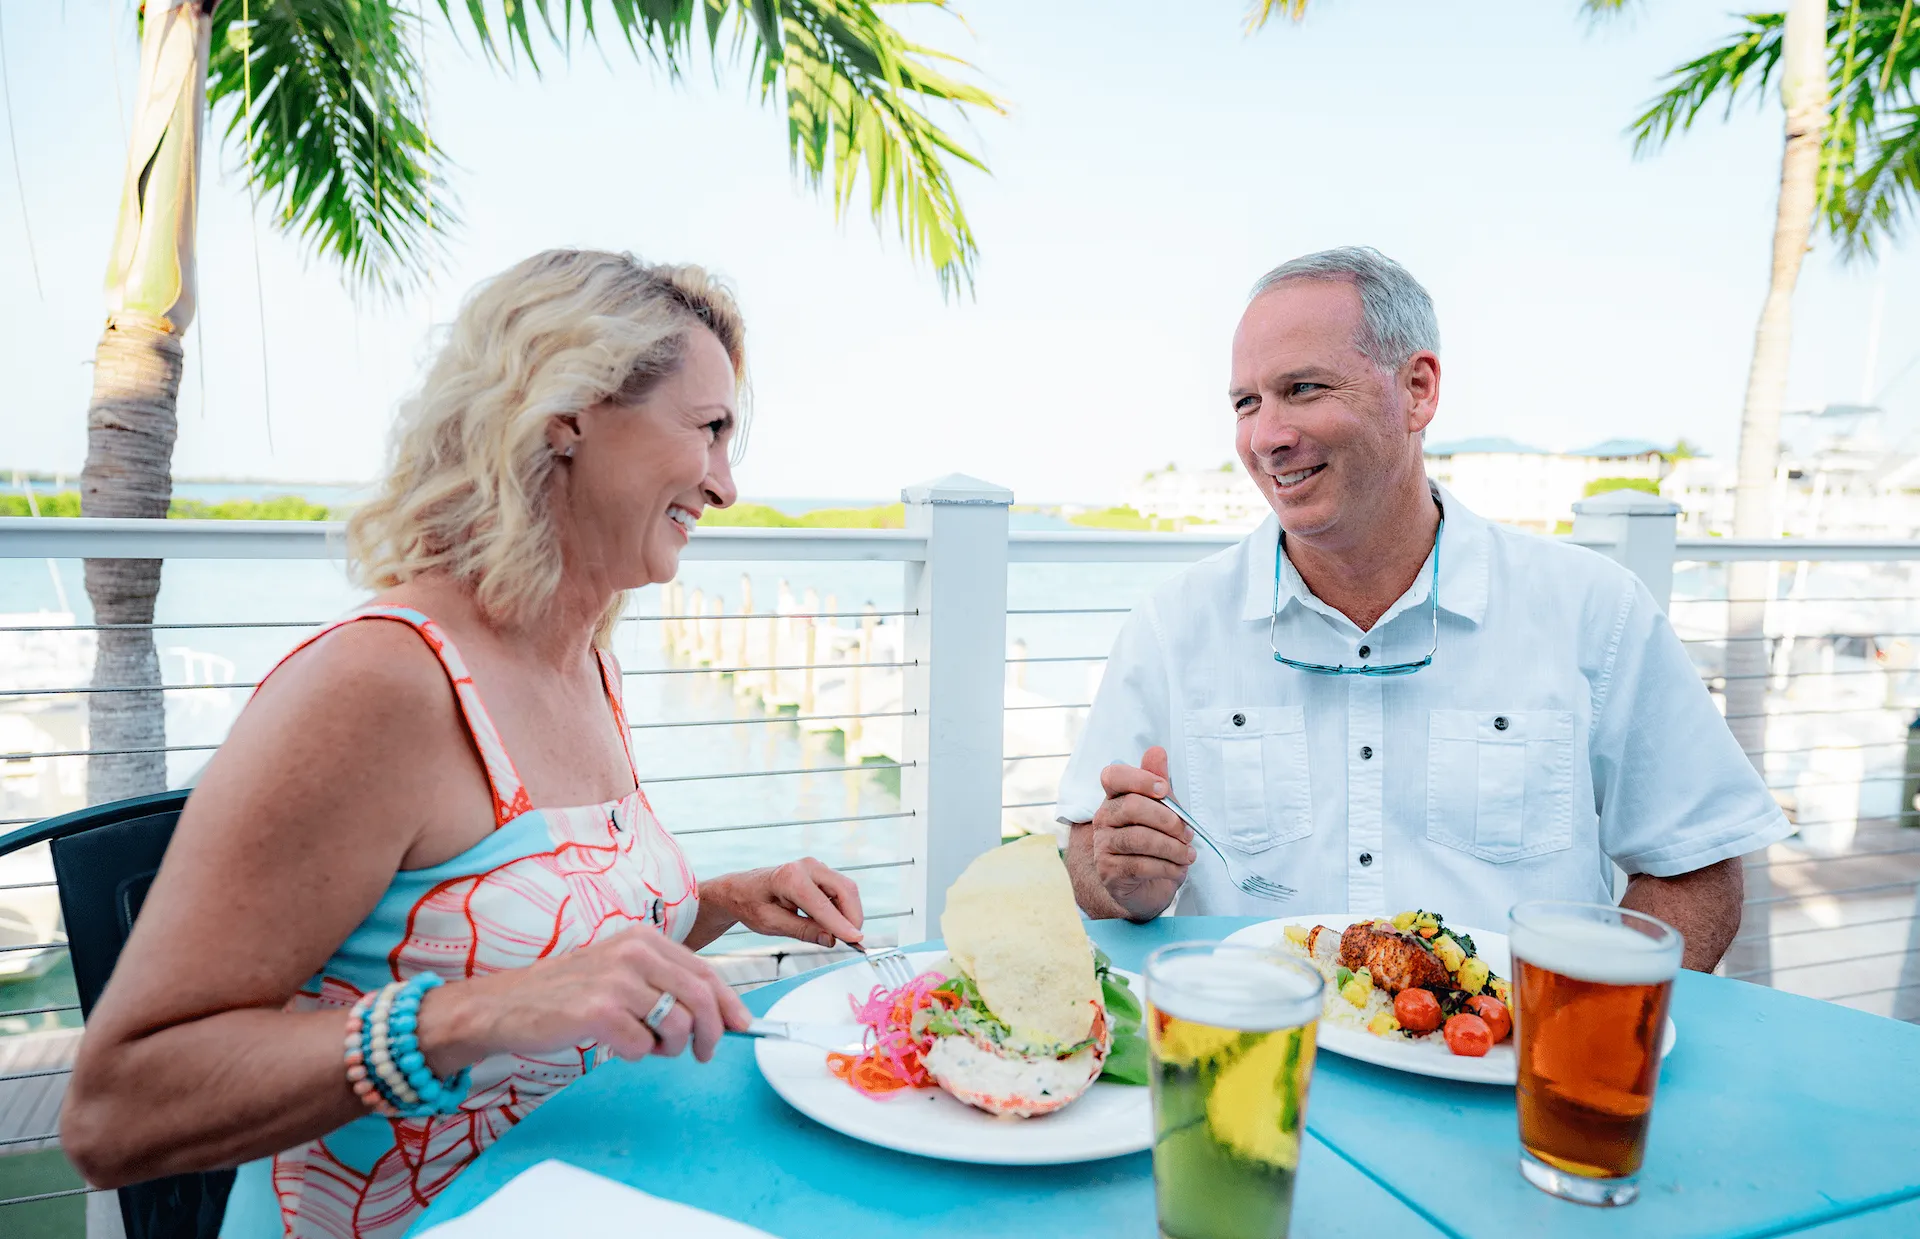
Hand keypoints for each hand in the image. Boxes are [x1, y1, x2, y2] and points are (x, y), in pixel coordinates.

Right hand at [415, 926, 752, 1072]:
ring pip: (677, 1025)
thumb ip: (665, 983)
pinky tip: (614, 1044)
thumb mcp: (620, 971)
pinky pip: (642, 1047)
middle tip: (702, 1053)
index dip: (729, 1003)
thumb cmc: (567, 993)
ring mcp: (616, 980)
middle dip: (711, 1033)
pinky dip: (635, 1055)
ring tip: (645, 1044)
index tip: (742, 1026)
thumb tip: (721, 1012)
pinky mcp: (598, 1011)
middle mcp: (634, 952)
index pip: (706, 972)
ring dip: (669, 1047)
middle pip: (701, 999)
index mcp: (644, 938)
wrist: (505, 1005)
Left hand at [706, 858, 864, 948]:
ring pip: (846, 889)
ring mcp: (815, 867)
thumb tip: (832, 940)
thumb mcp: (772, 924)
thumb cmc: (752, 906)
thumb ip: (803, 931)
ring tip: (841, 935)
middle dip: (853, 917)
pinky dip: (843, 908)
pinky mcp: (820, 872)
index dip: (841, 924)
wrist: (741, 889)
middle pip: (844, 890)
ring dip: (849, 913)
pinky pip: (841, 890)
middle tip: (853, 941)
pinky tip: (835, 925)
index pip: (822, 905)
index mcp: (789, 878)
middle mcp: (806, 866)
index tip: (857, 940)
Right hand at [1090, 747, 1195, 919]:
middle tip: (1189, 834)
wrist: (1148, 888)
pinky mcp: (1109, 872)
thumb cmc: (1156, 845)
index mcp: (1115, 798)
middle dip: (1168, 820)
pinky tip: (1178, 869)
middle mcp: (1104, 818)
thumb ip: (1159, 783)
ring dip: (1172, 847)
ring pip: (1138, 838)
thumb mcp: (1164, 812)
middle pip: (1131, 807)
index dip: (1139, 778)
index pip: (1112, 776)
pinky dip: (1167, 867)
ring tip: (1188, 855)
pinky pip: (1140, 865)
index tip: (1164, 789)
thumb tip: (1157, 751)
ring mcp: (1103, 846)